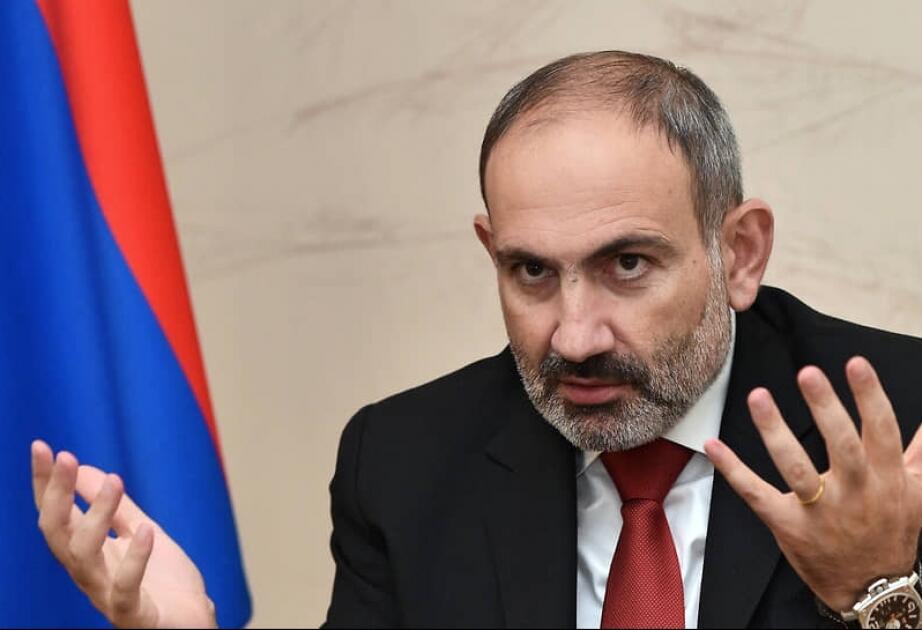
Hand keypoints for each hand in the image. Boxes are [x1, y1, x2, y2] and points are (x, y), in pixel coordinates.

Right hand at [32, 440, 216, 627]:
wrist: (193, 623)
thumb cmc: (164, 582)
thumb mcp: (140, 530)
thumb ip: (115, 506)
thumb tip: (83, 468)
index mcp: (88, 554)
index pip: (56, 515)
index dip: (45, 484)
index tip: (42, 447)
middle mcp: (90, 574)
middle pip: (58, 534)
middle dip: (57, 495)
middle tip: (66, 457)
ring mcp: (108, 596)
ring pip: (84, 558)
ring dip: (96, 516)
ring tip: (115, 482)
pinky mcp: (135, 614)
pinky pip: (125, 589)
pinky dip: (134, 559)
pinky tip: (146, 531)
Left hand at [705, 356, 921, 611]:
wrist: (873, 590)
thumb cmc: (891, 532)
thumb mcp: (917, 492)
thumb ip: (920, 451)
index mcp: (886, 478)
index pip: (880, 430)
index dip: (869, 396)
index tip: (855, 364)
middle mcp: (855, 492)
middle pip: (841, 445)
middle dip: (825, 408)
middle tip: (808, 373)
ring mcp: (819, 511)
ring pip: (796, 467)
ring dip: (775, 431)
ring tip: (758, 396)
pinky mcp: (788, 524)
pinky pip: (756, 493)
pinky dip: (733, 469)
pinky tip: (713, 444)